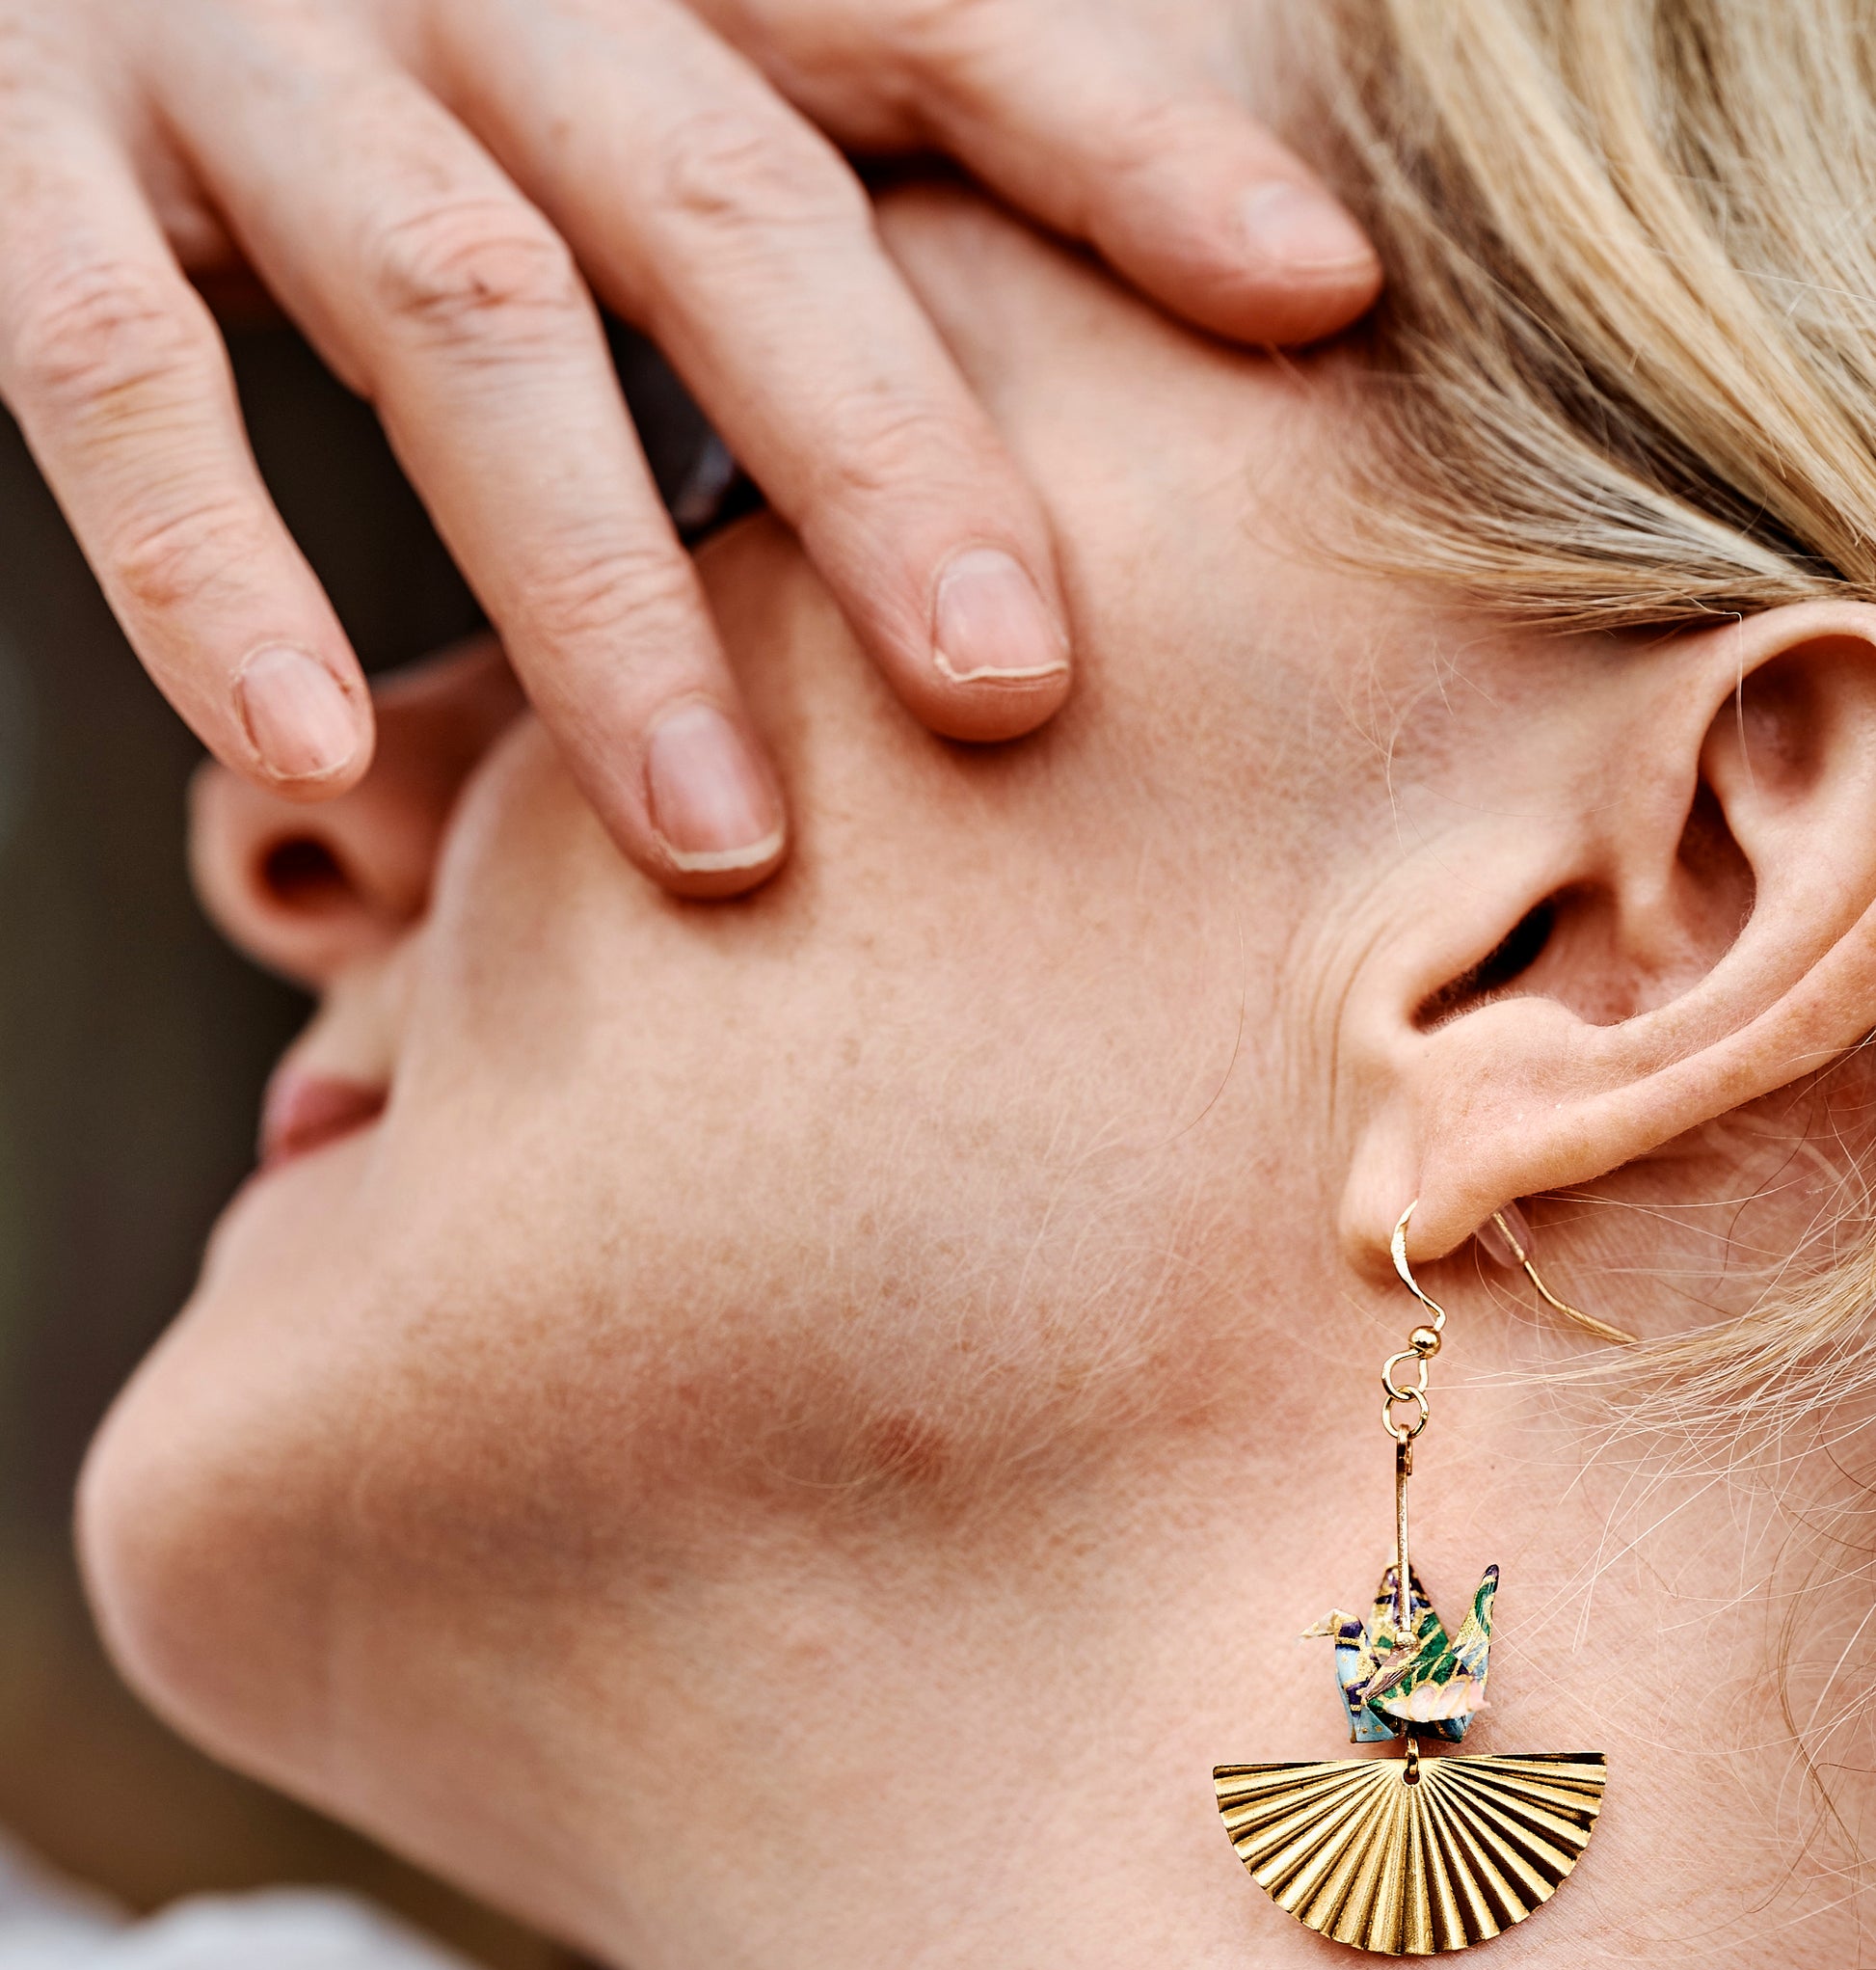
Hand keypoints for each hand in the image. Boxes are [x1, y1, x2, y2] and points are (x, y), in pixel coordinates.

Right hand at [0, 0, 1377, 891]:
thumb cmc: (366, 41)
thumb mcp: (593, 66)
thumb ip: (778, 191)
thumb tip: (1003, 482)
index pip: (919, 27)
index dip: (1120, 148)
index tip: (1317, 303)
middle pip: (728, 200)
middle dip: (882, 447)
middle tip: (1012, 688)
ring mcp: (242, 45)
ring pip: (461, 313)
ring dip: (599, 587)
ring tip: (717, 840)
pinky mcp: (15, 144)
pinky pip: (116, 364)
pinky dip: (209, 560)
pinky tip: (296, 757)